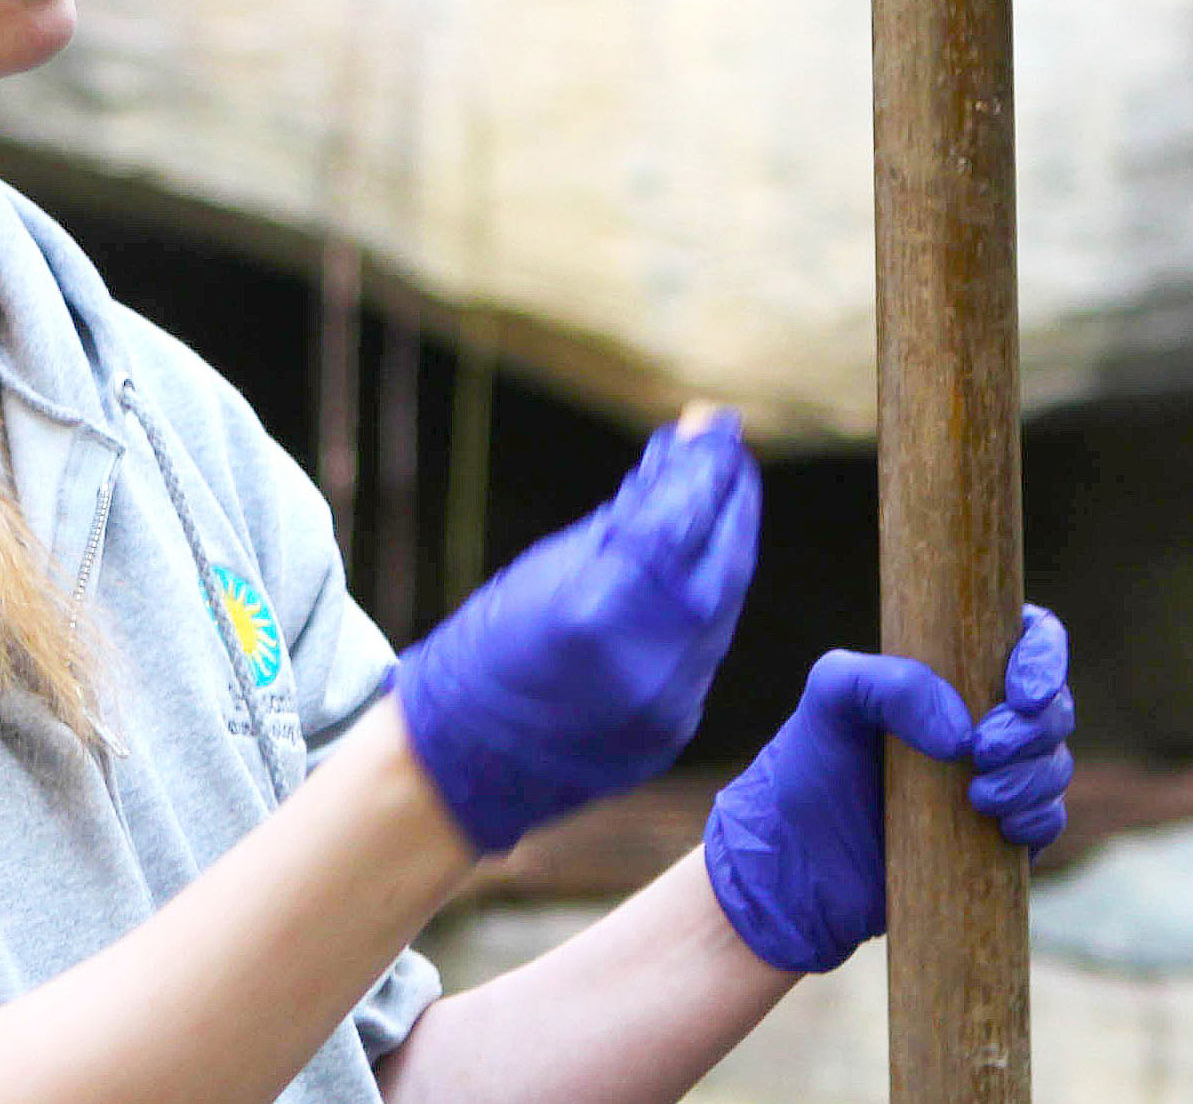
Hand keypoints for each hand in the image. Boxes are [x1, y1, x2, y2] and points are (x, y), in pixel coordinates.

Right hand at [393, 411, 759, 851]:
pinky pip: (706, 653)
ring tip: (723, 502)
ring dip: (728, 552)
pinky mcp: (672, 732)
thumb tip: (684, 458)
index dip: (706, 472)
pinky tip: (705, 569)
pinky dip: (710, 607)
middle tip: (733, 459)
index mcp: (595, 614)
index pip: (677, 524)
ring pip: (721, 612)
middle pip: (718, 567)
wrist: (459, 763)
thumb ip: (627, 519)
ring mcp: (665, 708)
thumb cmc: (486, 648)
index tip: (721, 428)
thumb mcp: (549, 567)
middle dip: (732, 507)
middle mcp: (643, 665)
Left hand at [701, 604, 1074, 974]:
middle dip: (1035, 730)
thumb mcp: (831, 695)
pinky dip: (1038, 818)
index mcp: (954, 671)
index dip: (1044, 657)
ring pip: (1055, 765)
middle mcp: (983, 719)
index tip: (1022, 694)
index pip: (1028, 638)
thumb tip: (965, 735)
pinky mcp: (998, 836)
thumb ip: (891, 683)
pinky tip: (1002, 827)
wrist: (796, 863)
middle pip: (1054, 707)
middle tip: (985, 751)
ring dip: (1033, 778)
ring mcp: (995, 777)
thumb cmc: (809, 765)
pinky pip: (1048, 819)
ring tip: (978, 797)